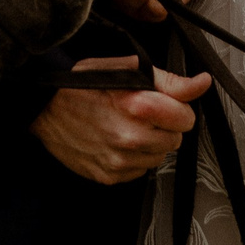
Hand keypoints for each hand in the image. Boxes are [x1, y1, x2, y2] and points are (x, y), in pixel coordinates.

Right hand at [29, 56, 212, 183]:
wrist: (43, 109)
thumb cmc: (80, 84)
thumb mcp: (126, 68)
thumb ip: (169, 81)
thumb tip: (201, 83)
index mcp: (138, 105)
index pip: (186, 118)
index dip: (178, 108)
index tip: (166, 104)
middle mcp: (130, 136)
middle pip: (175, 140)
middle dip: (164, 126)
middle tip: (141, 114)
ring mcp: (119, 160)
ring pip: (158, 158)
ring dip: (149, 144)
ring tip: (126, 127)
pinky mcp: (109, 176)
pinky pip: (139, 172)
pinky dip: (133, 159)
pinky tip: (116, 141)